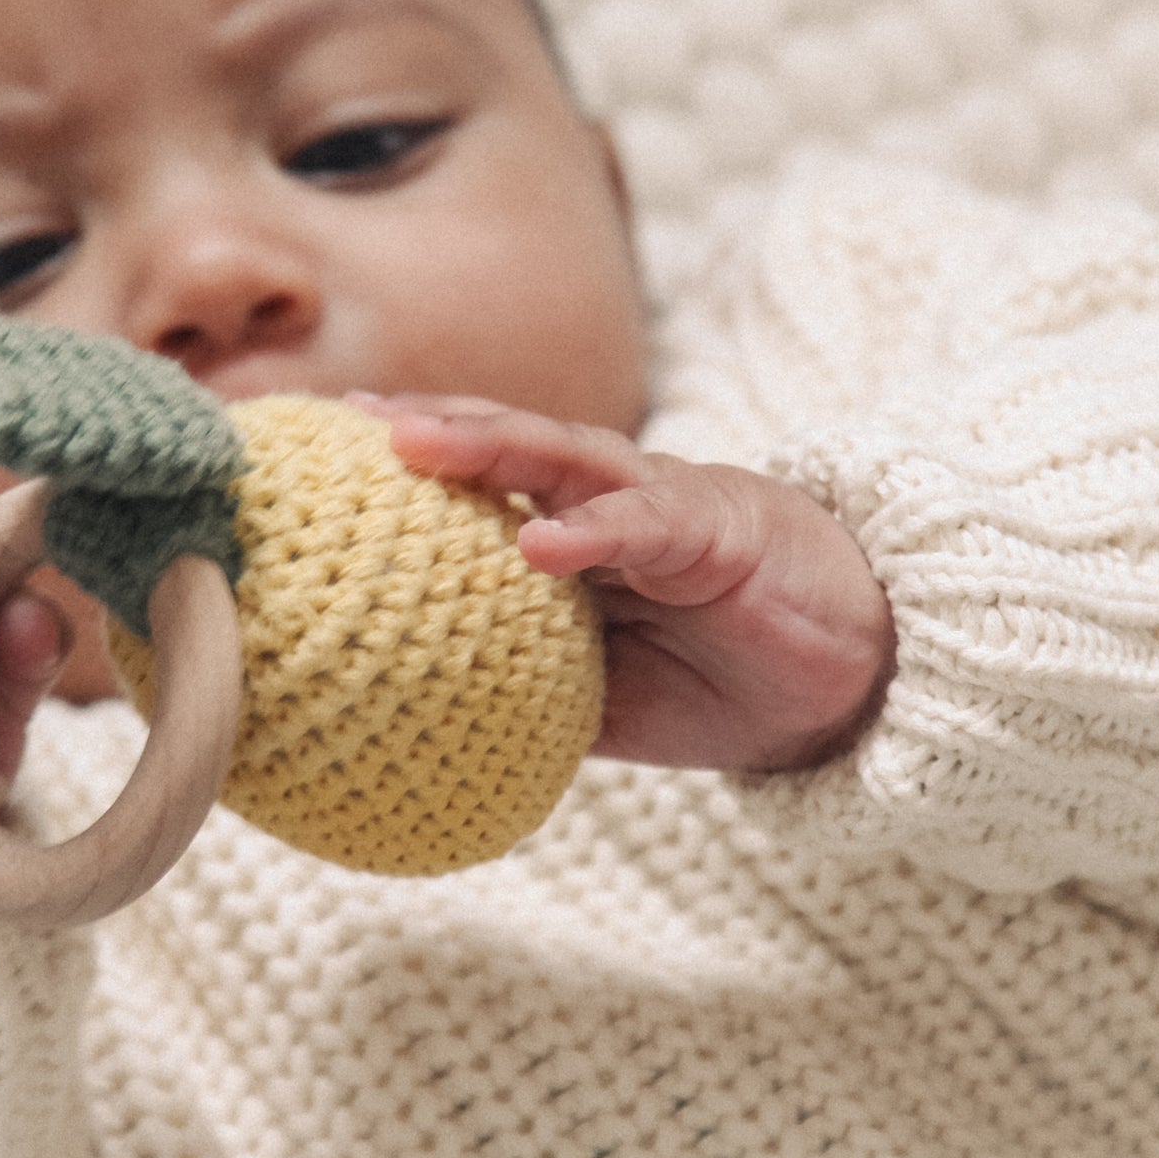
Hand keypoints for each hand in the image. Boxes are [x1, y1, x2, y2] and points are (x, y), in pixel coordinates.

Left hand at [358, 397, 895, 773]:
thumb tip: (406, 734)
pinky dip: (591, 530)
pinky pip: (644, 524)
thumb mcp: (594, 696)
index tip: (314, 458)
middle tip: (341, 423)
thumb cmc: (714, 678)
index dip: (398, 466)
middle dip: (420, 427)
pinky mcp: (715, 530)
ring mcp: (658, 503)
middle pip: (500, 447)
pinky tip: (536, 543)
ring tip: (413, 444)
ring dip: (486, 445)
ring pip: (561, 460)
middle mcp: (604, 499)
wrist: (844, 684)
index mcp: (569, 531)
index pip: (472, 482)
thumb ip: (516, 692)